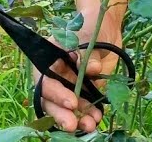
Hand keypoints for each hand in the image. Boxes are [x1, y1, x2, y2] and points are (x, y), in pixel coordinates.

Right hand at [32, 0, 126, 132]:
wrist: (106, 26)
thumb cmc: (91, 26)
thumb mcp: (89, 35)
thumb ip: (90, 53)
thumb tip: (92, 70)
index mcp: (49, 61)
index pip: (46, 82)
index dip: (57, 95)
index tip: (72, 102)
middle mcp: (56, 76)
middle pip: (52, 101)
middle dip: (62, 114)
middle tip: (73, 125)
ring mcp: (69, 85)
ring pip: (67, 107)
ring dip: (77, 118)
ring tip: (90, 125)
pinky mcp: (84, 90)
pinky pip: (84, 106)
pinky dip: (89, 114)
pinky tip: (97, 119)